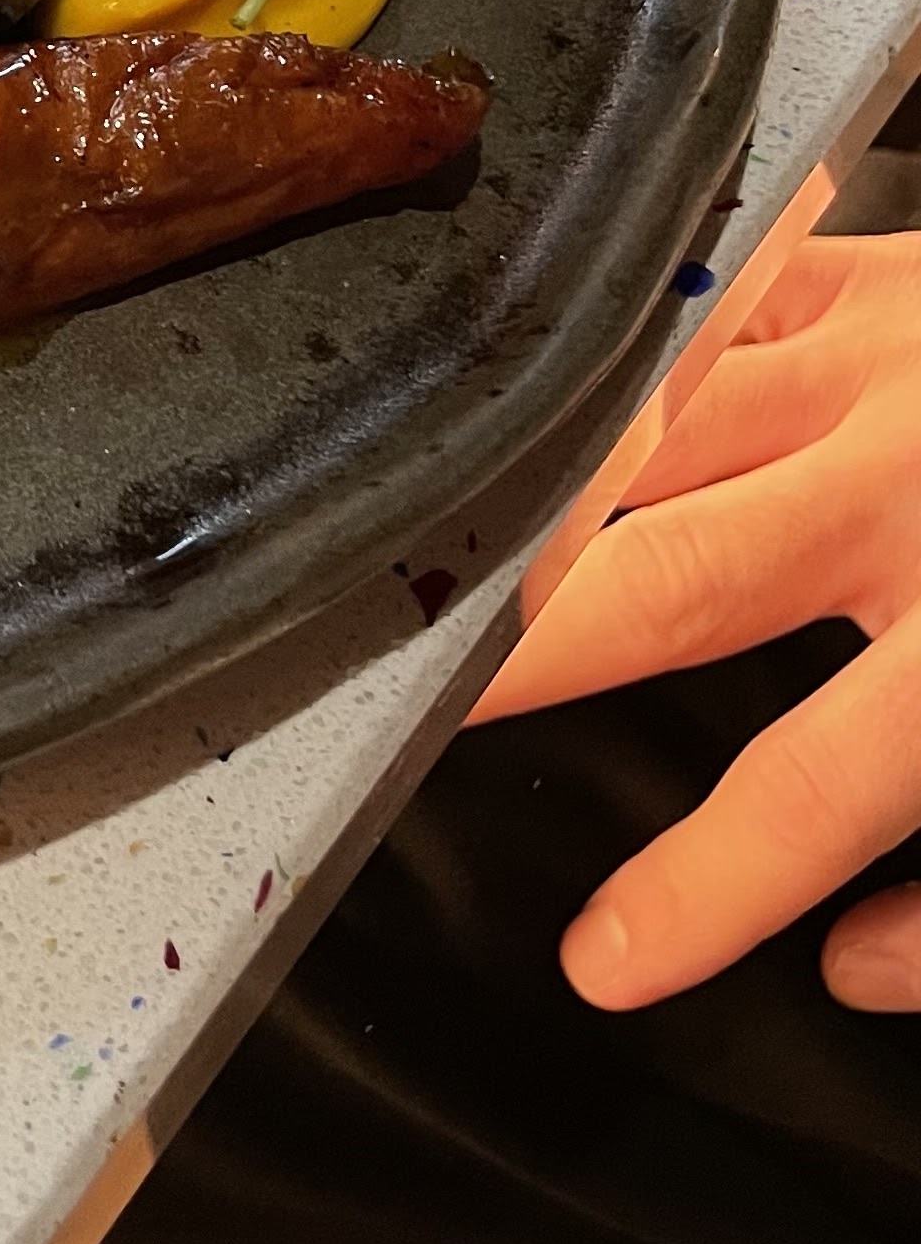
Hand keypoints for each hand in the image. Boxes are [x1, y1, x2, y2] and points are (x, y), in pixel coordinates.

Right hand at [473, 234, 920, 1011]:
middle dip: (509, 649)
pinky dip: (606, 344)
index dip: (700, 886)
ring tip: (397, 543)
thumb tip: (855, 967)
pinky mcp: (867, 277)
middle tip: (376, 697)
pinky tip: (516, 372)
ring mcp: (878, 362)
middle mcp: (908, 489)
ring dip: (517, 487)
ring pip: (644, 424)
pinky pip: (701, 305)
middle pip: (663, 580)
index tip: (601, 960)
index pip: (813, 789)